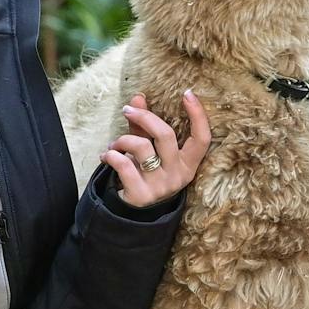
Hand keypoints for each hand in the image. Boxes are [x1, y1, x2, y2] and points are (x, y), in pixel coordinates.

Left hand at [103, 91, 211, 206]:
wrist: (134, 215)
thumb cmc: (146, 176)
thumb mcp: (151, 152)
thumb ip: (144, 126)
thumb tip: (138, 97)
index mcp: (187, 164)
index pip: (202, 138)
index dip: (198, 115)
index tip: (188, 93)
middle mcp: (178, 175)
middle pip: (166, 135)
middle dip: (144, 117)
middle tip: (128, 110)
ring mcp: (160, 187)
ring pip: (142, 147)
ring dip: (122, 139)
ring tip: (114, 145)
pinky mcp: (141, 195)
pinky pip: (124, 165)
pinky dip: (111, 156)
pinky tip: (106, 157)